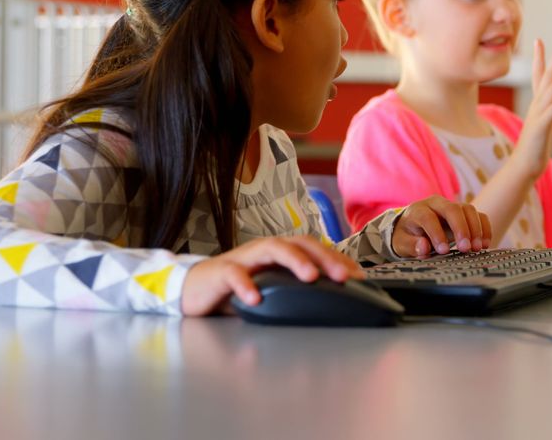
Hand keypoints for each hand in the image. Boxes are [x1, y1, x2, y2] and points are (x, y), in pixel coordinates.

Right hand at [181, 236, 363, 315]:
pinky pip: (234, 274)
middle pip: (299, 243)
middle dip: (324, 257)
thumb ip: (294, 293)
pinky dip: (246, 285)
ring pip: (272, 248)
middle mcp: (265, 250)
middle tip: (343, 276)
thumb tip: (331, 307)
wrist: (192, 289)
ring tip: (310, 276)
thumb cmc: (236, 289)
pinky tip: (256, 298)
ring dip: (294, 260)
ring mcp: (244, 258)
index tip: (359, 277)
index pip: (315, 249)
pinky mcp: (220, 272)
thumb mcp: (271, 290)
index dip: (338, 259)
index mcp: (280, 253)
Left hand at [392, 196, 492, 257]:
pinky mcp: (464, 213)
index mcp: (418, 210)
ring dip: (475, 229)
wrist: (413, 228)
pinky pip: (478, 215)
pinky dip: (484, 228)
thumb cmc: (407, 236)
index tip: (443, 251)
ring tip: (477, 248)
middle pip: (452, 209)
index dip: (436, 233)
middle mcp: (437, 204)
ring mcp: (452, 206)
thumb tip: (424, 247)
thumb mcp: (402, 243)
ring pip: (468, 209)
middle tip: (466, 248)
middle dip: (461, 228)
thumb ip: (411, 245)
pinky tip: (485, 244)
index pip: (429, 217)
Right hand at [513, 35, 551, 178]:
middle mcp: (537, 105)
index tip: (541, 40)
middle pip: (547, 74)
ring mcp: (538, 115)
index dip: (540, 57)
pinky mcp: (541, 127)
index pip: (539, 75)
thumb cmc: (536, 148)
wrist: (524, 167)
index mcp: (539, 104)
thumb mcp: (549, 124)